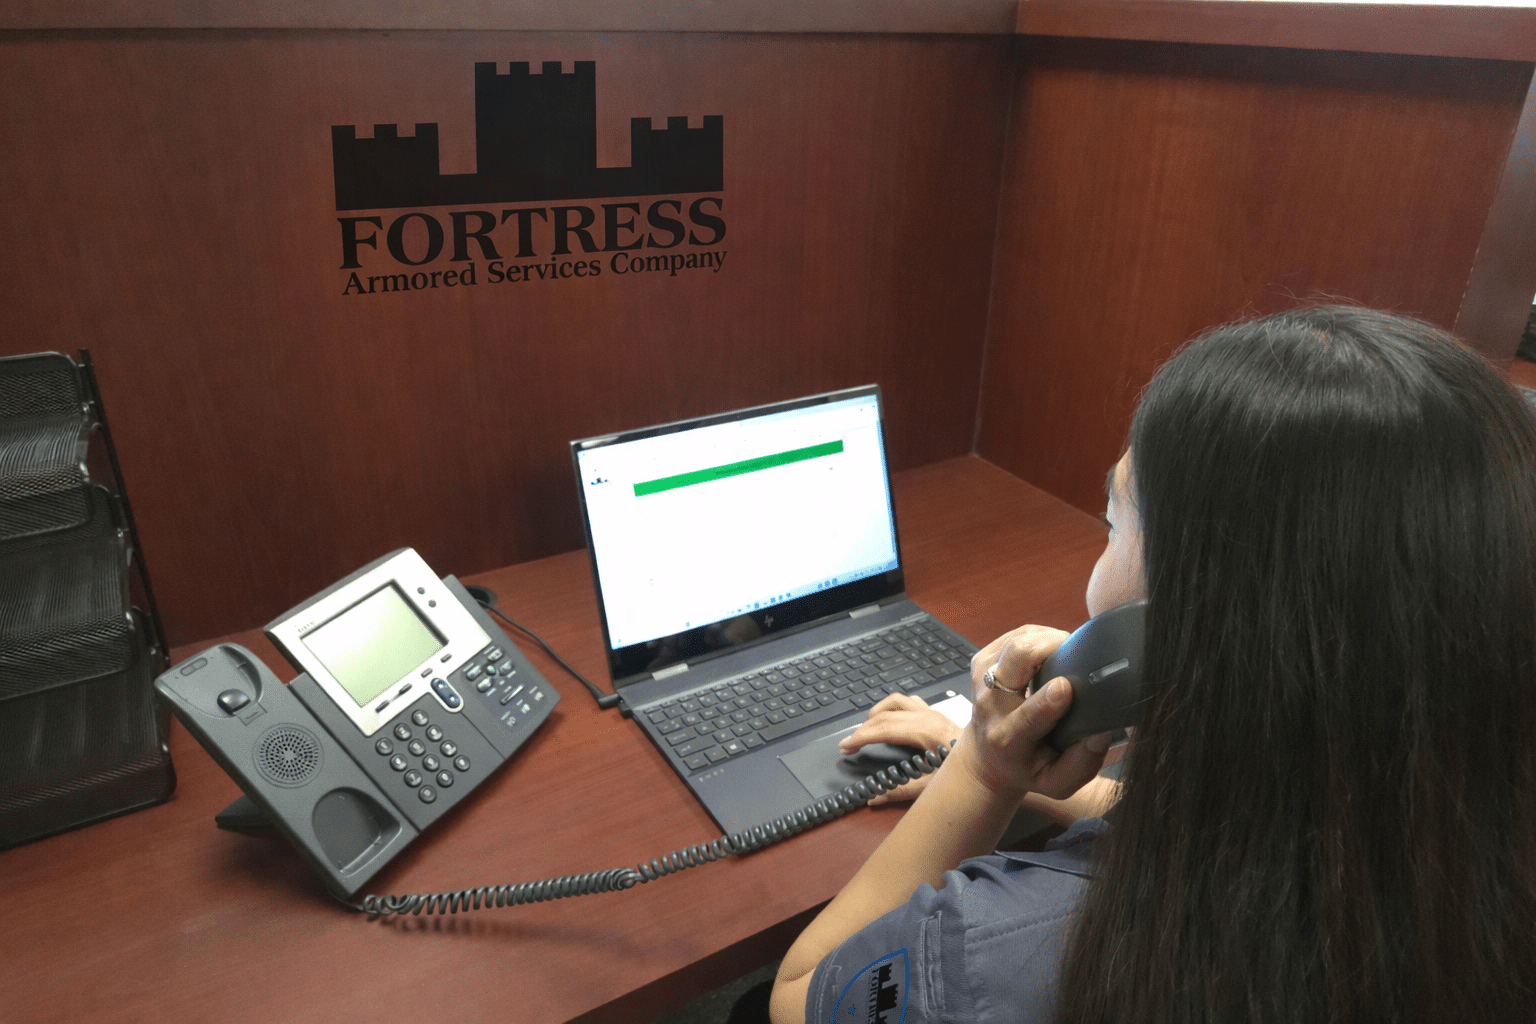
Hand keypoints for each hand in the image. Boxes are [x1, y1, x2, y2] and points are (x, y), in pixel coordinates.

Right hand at [838, 694, 962, 804]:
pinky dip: (894, 708)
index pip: (883, 728)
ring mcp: (934, 713)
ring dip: (878, 712)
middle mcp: (929, 717)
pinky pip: (910, 702)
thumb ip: (901, 791)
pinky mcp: (938, 714)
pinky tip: (891, 720)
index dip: (860, 737)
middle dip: (863, 729)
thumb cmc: (973, 776)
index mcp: (926, 731)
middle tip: (849, 744)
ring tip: (866, 727)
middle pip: (885, 715)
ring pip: (897, 701)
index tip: (845, 747)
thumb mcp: (934, 787)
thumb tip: (875, 798)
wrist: (999, 764)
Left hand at [961, 624, 1111, 799]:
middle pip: (1016, 657)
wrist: (986, 756)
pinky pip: (1015, 634)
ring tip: (1069, 653)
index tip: (1066, 687)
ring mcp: (982, 678)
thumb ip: (1082, 764)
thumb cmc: (1027, 767)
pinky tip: (1052, 650)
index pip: (1027, 715)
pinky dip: (1038, 636)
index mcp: (1008, 738)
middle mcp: (990, 704)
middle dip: (1050, 647)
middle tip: (1078, 653)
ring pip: (1017, 639)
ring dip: (1048, 639)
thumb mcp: (1057, 782)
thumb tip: (1101, 734)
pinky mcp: (982, 660)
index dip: (1047, 699)